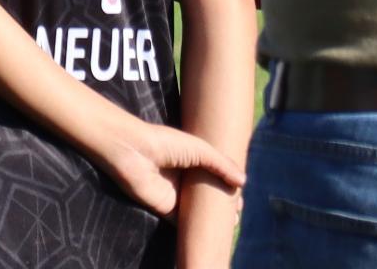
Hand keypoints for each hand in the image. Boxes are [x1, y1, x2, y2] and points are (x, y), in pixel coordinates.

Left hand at [95, 116, 243, 214]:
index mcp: (191, 160)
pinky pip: (183, 222)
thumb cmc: (165, 143)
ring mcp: (175, 194)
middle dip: (222, 203)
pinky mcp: (166, 209)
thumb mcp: (200, 148)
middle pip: (207, 194)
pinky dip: (196, 228)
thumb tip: (243, 181)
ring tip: (231, 224)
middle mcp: (184, 178)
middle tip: (237, 212)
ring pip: (197, 211)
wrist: (134, 152)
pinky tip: (211, 233)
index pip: (214, 175)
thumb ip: (222, 164)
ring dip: (211, 218)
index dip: (228, 184)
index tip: (241, 194)